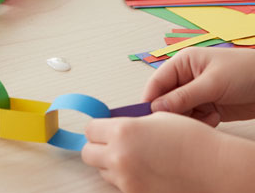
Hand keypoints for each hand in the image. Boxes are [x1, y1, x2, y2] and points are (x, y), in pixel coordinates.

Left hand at [82, 112, 253, 192]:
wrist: (214, 168)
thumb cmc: (192, 140)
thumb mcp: (157, 117)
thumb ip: (130, 122)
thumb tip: (115, 125)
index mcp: (122, 131)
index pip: (90, 129)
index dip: (98, 128)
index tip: (104, 129)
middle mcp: (119, 156)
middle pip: (88, 153)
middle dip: (98, 147)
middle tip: (113, 144)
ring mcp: (126, 179)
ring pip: (102, 170)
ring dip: (111, 163)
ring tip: (135, 157)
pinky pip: (118, 184)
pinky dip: (125, 177)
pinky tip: (144, 170)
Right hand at [143, 47, 254, 125]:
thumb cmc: (247, 72)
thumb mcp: (212, 84)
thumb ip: (183, 96)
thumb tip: (156, 107)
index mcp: (183, 63)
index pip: (156, 82)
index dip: (150, 99)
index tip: (147, 117)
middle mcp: (186, 77)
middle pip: (165, 99)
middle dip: (172, 112)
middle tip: (180, 122)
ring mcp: (197, 92)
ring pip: (179, 112)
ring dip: (189, 119)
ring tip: (206, 117)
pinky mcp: (207, 106)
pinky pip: (194, 119)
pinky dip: (202, 122)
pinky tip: (215, 118)